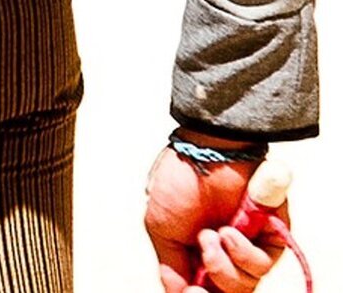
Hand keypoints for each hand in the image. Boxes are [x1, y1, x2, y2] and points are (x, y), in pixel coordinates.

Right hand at [145, 131, 288, 291]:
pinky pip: (263, 265)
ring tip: (211, 234)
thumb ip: (170, 267)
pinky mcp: (270, 237)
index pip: (202, 287)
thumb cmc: (178, 179)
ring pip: (243, 285)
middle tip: (200, 271)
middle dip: (211, 288)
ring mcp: (247, 246)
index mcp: (196, 252)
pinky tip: (229, 232)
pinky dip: (244, 253)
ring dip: (223, 265)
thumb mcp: (160, 228)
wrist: (205, 152)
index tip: (191, 292)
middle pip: (225, 292)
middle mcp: (224, 252)